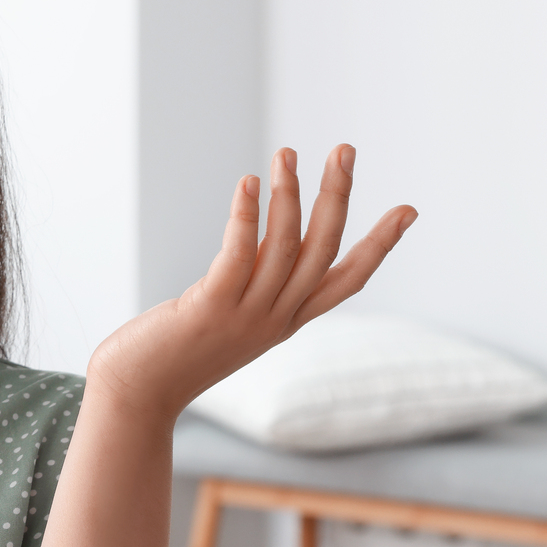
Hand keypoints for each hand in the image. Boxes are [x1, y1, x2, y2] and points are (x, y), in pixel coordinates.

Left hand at [87, 146, 416, 423]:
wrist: (136, 397)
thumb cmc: (175, 354)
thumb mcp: (229, 316)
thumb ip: (252, 283)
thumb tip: (263, 238)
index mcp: (285, 321)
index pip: (347, 280)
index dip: (380, 245)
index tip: (409, 209)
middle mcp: (274, 319)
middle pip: (321, 250)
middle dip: (337, 197)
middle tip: (345, 150)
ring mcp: (244, 316)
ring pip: (283, 247)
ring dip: (289, 194)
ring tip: (287, 153)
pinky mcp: (208, 309)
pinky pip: (238, 255)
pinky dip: (246, 216)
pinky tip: (248, 184)